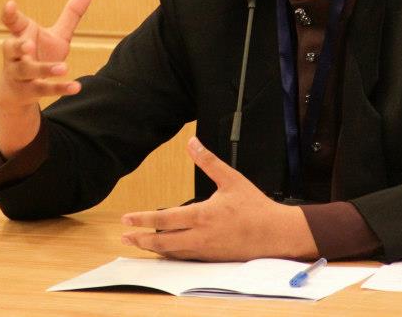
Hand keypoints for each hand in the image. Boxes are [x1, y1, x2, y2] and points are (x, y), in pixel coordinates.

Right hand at [0, 0, 91, 156]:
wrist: (18, 93)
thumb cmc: (38, 55)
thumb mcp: (56, 35)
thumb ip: (71, 14)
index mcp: (21, 35)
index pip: (11, 23)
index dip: (9, 14)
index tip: (11, 4)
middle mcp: (14, 55)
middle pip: (11, 49)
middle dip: (18, 46)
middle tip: (28, 44)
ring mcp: (18, 74)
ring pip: (28, 71)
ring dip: (45, 69)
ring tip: (64, 67)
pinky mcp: (27, 92)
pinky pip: (43, 90)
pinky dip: (59, 88)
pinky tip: (76, 87)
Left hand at [120, 137, 318, 260]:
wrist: (276, 234)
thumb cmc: (255, 207)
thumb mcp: (231, 179)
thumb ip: (208, 161)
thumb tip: (192, 143)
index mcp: (202, 216)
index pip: (165, 220)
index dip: (143, 219)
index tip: (126, 219)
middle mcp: (200, 236)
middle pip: (162, 241)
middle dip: (141, 239)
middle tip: (125, 235)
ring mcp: (205, 250)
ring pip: (172, 252)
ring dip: (153, 248)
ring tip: (139, 243)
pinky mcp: (212, 258)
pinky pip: (185, 258)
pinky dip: (171, 254)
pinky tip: (166, 250)